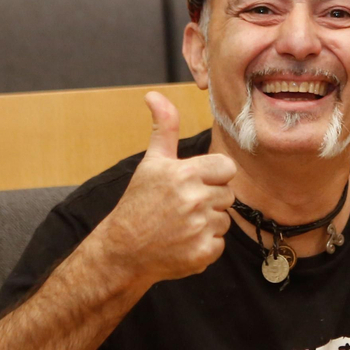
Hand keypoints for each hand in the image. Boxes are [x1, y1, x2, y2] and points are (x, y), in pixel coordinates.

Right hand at [92, 92, 236, 286]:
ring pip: (224, 220)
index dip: (214, 176)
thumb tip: (154, 95)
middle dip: (210, 199)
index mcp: (184, 174)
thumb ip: (163, 128)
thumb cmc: (139, 203)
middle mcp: (193, 200)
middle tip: (184, 206)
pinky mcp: (202, 253)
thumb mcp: (151, 163)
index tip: (195, 182)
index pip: (226, 168)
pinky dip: (204, 246)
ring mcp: (198, 228)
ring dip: (208, 223)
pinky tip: (183, 242)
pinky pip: (219, 244)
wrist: (122, 251)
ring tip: (181, 224)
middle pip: (227, 195)